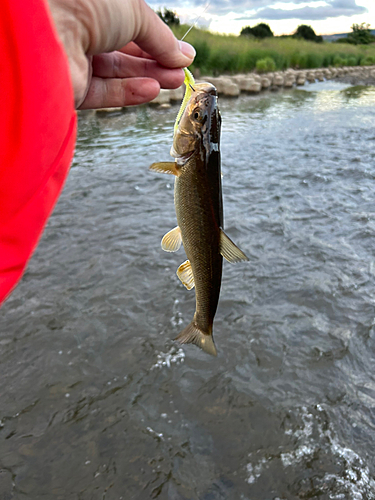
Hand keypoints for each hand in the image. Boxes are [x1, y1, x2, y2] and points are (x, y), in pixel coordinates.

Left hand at [48, 0, 195, 108]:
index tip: (181, 55)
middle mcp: (82, 31)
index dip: (158, 42)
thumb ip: (161, 39)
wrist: (49, 27)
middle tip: (180, 72)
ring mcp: (75, 60)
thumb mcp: (135, 13)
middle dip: (157, 62)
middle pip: (125, 52)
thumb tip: (182, 56)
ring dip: (149, 78)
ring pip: (117, 74)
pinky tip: (152, 90)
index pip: (131, 27)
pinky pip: (105, 92)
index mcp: (94, 7)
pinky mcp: (72, 87)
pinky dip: (130, 92)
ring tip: (173, 81)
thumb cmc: (85, 3)